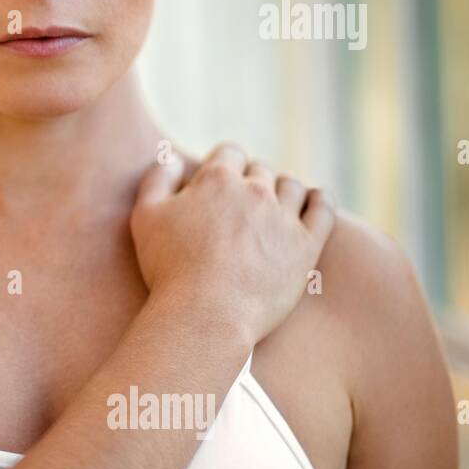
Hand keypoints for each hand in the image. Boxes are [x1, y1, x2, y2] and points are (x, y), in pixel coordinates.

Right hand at [129, 142, 336, 344]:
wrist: (206, 315)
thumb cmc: (169, 268)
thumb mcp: (145, 217)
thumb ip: (157, 179)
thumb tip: (174, 160)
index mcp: (217, 179)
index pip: (229, 153)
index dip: (222, 166)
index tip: (217, 185)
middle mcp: (255, 190)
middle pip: (260, 170)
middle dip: (249, 181)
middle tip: (239, 206)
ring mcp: (284, 217)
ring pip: (292, 186)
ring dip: (282, 190)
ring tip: (272, 208)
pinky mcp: (306, 245)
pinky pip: (323, 209)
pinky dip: (319, 200)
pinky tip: (313, 202)